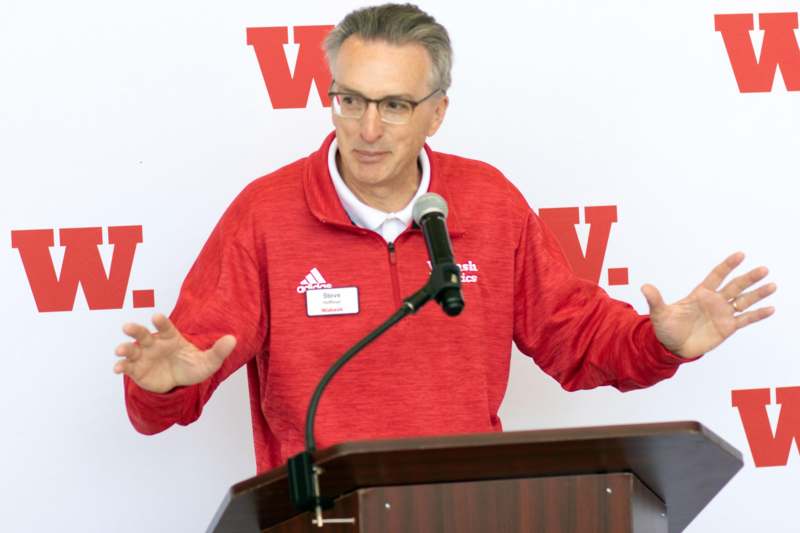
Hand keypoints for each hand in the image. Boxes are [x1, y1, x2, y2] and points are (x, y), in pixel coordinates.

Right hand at [113, 313, 235, 393]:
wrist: (179, 384)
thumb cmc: (192, 367)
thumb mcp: (208, 362)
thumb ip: (219, 351)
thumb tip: (233, 339)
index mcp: (171, 338)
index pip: (165, 327)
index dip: (161, 322)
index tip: (156, 316)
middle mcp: (154, 344)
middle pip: (143, 334)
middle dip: (135, 330)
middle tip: (127, 327)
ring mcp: (144, 356)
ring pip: (132, 349)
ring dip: (125, 348)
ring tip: (120, 350)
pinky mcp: (137, 370)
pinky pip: (127, 366)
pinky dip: (121, 366)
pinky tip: (117, 368)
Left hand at [641, 252, 775, 358]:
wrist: (671, 347)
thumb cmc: (665, 328)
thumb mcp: (659, 313)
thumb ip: (655, 300)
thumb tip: (644, 287)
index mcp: (700, 294)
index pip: (717, 276)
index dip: (728, 265)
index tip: (740, 255)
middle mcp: (714, 301)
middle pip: (735, 286)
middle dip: (749, 278)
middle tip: (763, 269)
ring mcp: (722, 314)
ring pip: (744, 301)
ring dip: (758, 294)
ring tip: (772, 285)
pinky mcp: (727, 328)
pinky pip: (745, 319)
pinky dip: (757, 314)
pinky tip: (770, 308)